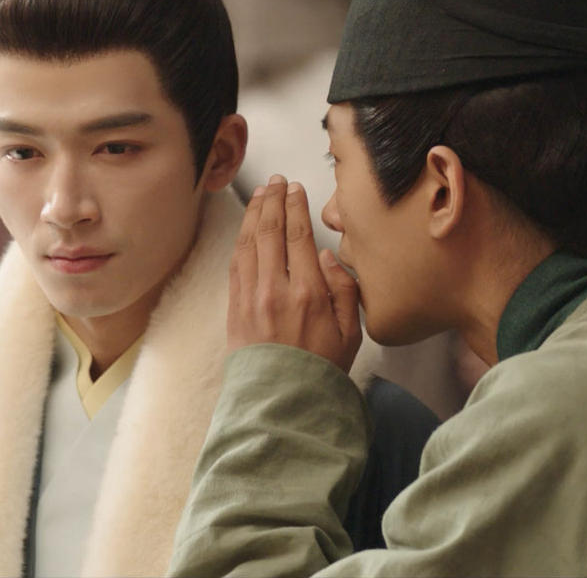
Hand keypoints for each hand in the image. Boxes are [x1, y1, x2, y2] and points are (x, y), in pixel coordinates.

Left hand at [228, 175, 361, 371]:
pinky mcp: (235, 309)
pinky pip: (235, 263)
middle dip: (273, 200)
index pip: (299, 236)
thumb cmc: (321, 372)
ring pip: (249, 243)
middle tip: (276, 181)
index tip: (296, 188)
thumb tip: (326, 256)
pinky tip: (246, 228)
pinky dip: (241, 239)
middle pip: (270, 231)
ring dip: (253, 214)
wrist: (281, 406)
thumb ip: (345, 289)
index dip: (296, 207)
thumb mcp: (351, 334)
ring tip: (260, 193)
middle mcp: (276, 290)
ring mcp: (251, 298)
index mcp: (309, 293)